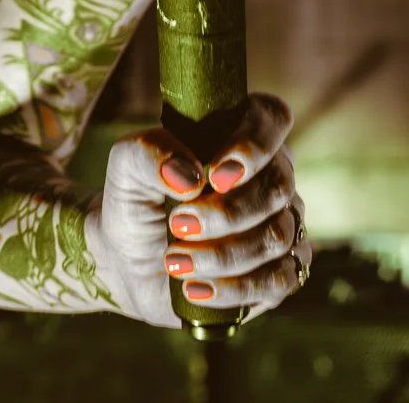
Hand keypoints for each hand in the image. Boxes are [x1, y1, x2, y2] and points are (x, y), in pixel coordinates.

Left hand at [88, 93, 307, 327]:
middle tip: (178, 224)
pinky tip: (196, 289)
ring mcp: (281, 226)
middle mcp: (270, 178)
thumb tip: (191, 177)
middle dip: (226, 212)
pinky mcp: (278, 274)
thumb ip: (151, 153)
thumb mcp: (126, 167)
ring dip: (223, 254)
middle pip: (276, 188)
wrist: (126, 258)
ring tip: (174, 260)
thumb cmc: (135, 200)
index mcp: (239, 137)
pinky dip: (234, 287)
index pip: (271, 120)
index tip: (216, 175)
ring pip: (277, 237)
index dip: (253, 145)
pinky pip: (279, 281)